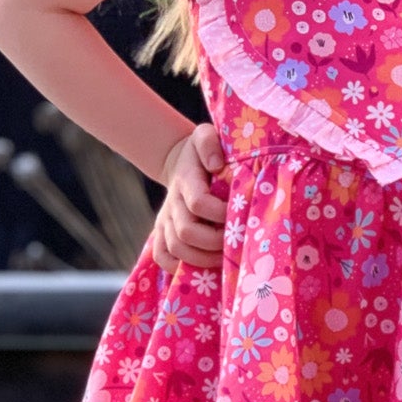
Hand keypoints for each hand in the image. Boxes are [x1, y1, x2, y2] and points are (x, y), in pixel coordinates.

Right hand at [152, 124, 227, 272]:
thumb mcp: (206, 135)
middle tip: (236, 243)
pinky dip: (178, 267)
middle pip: (186, 232)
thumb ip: (209, 143)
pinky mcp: (162, 231)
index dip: (220, 214)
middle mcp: (173, 202)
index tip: (239, 214)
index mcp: (186, 180)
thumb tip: (217, 165)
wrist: (181, 161)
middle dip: (214, 242)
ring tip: (224, 259)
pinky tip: (201, 267)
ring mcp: (166, 219)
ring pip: (176, 248)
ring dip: (202, 258)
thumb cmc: (203, 150)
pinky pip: (162, 256)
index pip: (199, 203)